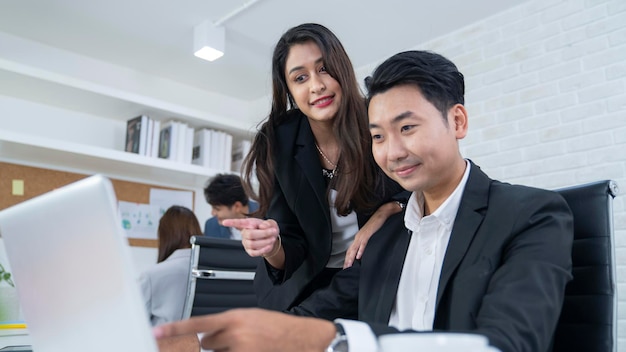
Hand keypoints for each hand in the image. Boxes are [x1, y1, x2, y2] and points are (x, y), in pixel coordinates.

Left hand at [153, 308, 335, 351]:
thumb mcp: (249, 317)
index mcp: (234, 317)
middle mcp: (234, 334)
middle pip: (206, 342)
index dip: (175, 329)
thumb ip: (226, 325)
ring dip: (225, 350)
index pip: (197, 324)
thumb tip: (207, 336)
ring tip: (247, 344)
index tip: (157, 333)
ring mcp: (240, 350)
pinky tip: (249, 348)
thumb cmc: (276, 327)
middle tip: (232, 339)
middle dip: (213, 342)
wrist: (301, 338)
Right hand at [222, 218, 279, 256]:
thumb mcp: (271, 223)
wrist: (272, 239)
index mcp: (248, 224)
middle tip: (273, 231)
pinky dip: (263, 249)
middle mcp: (245, 233)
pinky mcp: (250, 251)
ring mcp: (246, 243)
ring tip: (272, 238)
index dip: (231, 222)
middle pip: (250, 234)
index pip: (238, 223)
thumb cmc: (269, 229)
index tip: (224, 222)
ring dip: (265, 241)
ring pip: (253, 244)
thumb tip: (263, 227)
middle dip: (263, 233)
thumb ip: (268, 223)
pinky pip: (255, 252)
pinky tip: (269, 246)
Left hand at [343, 201, 402, 267]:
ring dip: (351, 257)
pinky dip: (360, 251)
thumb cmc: (376, 224)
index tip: (346, 265)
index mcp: (358, 237)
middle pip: (350, 250)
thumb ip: (366, 241)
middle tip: (345, 268)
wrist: (381, 214)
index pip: (351, 249)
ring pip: (354, 248)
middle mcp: (358, 236)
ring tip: (349, 265)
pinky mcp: (367, 234)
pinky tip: (358, 256)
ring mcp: (362, 235)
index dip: (348, 258)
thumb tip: (364, 249)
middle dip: (347, 260)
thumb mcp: (369, 234)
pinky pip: (363, 244)